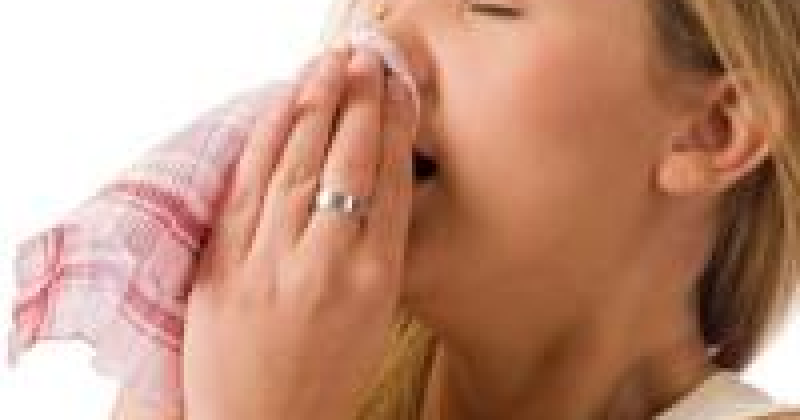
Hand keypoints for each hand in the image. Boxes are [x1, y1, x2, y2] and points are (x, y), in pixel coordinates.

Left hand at [182, 44, 416, 419]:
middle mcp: (325, 263)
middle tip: (368, 60)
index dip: (393, 127)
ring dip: (315, 106)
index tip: (398, 89)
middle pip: (346, 162)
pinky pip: (248, 184)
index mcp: (374, 280)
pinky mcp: (222, 263)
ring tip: (331, 66)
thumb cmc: (327, 376)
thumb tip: (374, 181)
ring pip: (296, 162)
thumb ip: (378, 248)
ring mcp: (268, 260)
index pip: (389, 182)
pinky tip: (283, 106)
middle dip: (359, 102)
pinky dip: (267, 137)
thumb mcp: (376, 315)